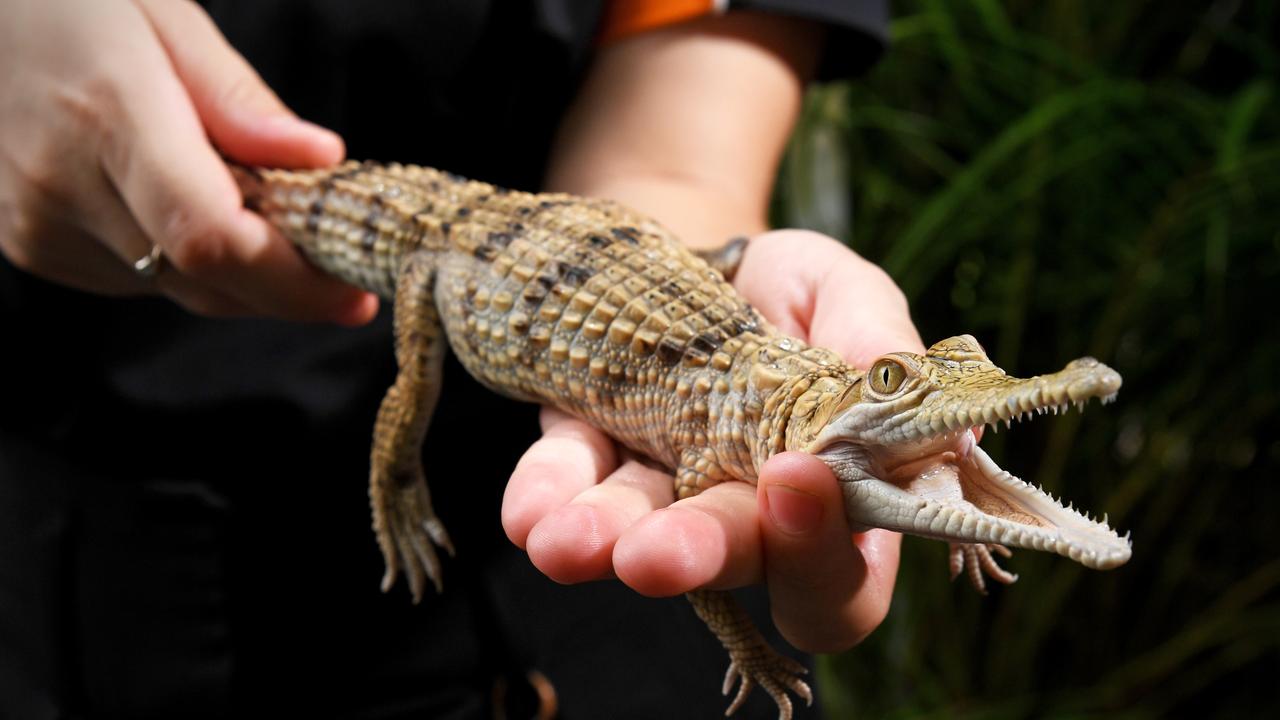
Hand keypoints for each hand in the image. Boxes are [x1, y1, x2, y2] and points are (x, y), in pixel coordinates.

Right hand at [0, 0, 374, 322]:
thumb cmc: (68, 2)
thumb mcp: (163, 16)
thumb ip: (239, 100)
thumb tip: (321, 159)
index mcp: (108, 113)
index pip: (211, 238)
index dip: (291, 283)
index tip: (354, 295)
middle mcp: (63, 184)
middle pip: (203, 280)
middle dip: (285, 289)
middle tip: (343, 276)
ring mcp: (38, 224)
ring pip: (177, 288)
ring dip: (238, 274)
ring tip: (262, 216)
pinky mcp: (32, 245)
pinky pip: (139, 280)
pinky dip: (185, 261)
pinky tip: (189, 208)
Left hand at [502, 230, 923, 652]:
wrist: (695, 253)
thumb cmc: (789, 290)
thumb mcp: (840, 290)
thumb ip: (875, 333)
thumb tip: (901, 386)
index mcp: (835, 494)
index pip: (845, 573)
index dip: (824, 552)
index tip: (795, 476)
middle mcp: (748, 513)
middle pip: (737, 564)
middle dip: (697, 555)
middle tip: (656, 555)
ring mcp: (664, 491)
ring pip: (638, 538)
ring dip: (603, 543)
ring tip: (563, 542)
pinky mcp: (590, 457)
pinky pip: (566, 482)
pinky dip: (546, 495)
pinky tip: (527, 512)